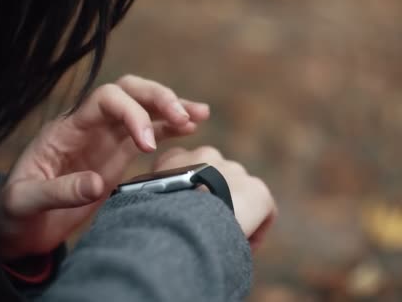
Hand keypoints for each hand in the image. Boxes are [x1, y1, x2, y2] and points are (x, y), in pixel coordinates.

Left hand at [0, 75, 209, 258]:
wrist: (18, 227)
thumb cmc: (14, 213)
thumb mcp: (24, 204)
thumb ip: (58, 192)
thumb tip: (97, 184)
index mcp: (66, 130)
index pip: (104, 100)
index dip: (131, 113)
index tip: (147, 144)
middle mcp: (89, 127)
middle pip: (128, 92)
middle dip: (158, 98)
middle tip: (184, 116)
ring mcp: (104, 140)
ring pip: (142, 108)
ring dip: (171, 107)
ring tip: (199, 115)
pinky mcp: (116, 157)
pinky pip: (147, 133)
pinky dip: (169, 128)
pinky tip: (190, 128)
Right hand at [153, 146, 276, 250]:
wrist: (183, 219)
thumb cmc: (155, 216)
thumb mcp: (141, 201)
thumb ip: (148, 199)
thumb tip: (138, 214)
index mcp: (176, 157)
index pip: (182, 166)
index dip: (186, 191)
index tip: (184, 212)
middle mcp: (207, 155)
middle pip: (216, 177)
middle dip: (215, 199)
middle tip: (207, 228)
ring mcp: (235, 171)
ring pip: (239, 194)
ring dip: (234, 213)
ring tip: (225, 240)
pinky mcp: (258, 190)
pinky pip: (263, 211)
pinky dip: (256, 229)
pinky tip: (245, 246)